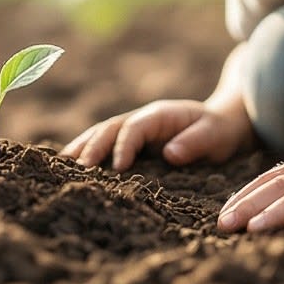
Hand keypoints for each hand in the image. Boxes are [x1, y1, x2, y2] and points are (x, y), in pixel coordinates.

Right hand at [61, 98, 252, 171]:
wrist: (222, 124)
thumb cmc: (220, 132)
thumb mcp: (216, 136)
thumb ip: (195, 142)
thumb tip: (170, 153)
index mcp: (160, 115)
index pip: (134, 127)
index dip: (124, 145)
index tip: (118, 168)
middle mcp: (142, 118)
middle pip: (110, 128)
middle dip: (92, 146)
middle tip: (77, 168)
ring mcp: (135, 128)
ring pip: (102, 134)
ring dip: (82, 147)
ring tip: (62, 165)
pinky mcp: (132, 141)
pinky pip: (106, 144)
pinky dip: (87, 151)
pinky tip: (71, 165)